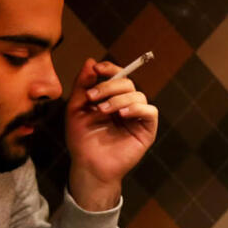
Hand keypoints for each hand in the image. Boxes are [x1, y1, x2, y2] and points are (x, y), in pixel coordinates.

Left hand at [65, 58, 158, 210]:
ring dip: (119, 98)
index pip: (117, 76)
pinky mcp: (147, 130)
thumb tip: (90, 61)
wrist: (88, 166)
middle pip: (128, 83)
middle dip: (110, 86)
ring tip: (103, 111)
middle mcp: (126, 105)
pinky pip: (150, 112)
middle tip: (93, 97)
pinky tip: (123, 114)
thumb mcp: (76, 109)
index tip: (97, 69)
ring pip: (138, 95)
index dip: (110, 69)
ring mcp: (137, 118)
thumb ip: (83, 86)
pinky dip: (137, 109)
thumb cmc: (82, 140)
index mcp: (111, 99)